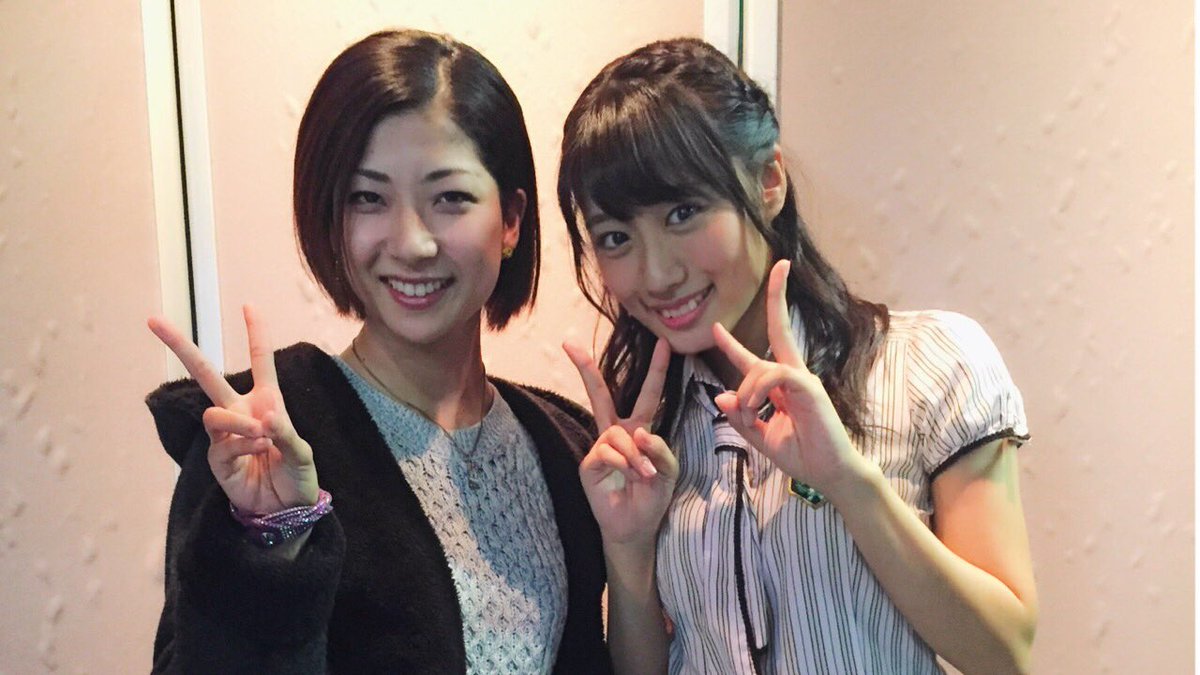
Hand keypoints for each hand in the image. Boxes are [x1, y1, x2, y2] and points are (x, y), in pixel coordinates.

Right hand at [148, 305, 318, 513]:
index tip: (249, 305)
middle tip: (154, 321)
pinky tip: (260, 452)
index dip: (256, 333)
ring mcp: (226, 434)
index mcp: (267, 400)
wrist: (286, 509)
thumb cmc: (297, 474)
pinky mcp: (217, 458)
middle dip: (181, 346)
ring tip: (262, 438)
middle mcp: (241, 411)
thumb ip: (286, 433)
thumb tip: (264, 418)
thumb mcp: (302, 453)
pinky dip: (243, 446)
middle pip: (206, 373)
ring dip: (239, 424)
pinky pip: (223, 444)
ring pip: (214, 414)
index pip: (260, 361)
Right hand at [563, 339, 677, 548]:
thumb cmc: (652, 496)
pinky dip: (624, 464)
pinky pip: (607, 451)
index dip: (655, 369)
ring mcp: (600, 447)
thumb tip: (637, 433)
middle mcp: (616, 433)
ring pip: (617, 434)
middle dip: (585, 368)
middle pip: (600, 394)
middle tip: (569, 342)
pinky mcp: (589, 463)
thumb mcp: (668, 470)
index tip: (663, 342)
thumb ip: (659, 448)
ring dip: (635, 455)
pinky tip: (630, 477)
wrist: (636, 526)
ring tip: (644, 476)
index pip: (647, 394)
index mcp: (639, 429)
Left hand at [710, 260, 869, 496]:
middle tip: (781, 265)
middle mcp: (794, 377)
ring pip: (764, 365)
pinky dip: (758, 390)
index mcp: (781, 387)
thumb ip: (742, 416)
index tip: (715, 327)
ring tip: (749, 413)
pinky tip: (756, 408)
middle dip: (778, 297)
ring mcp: (804, 380)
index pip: (755, 357)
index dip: (733, 344)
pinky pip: (775, 376)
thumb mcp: (761, 437)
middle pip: (781, 329)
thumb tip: (722, 394)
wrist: (831, 475)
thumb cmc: (802, 456)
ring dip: (748, 389)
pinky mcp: (810, 388)